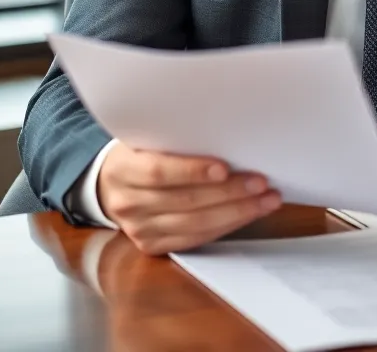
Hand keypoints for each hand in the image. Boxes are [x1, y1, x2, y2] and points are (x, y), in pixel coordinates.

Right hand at [97, 142, 281, 254]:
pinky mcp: (153, 246)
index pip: (158, 172)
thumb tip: (226, 131)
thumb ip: (174, 137)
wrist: (109, 183)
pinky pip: (195, 239)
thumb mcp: (145, 136)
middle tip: (262, 182)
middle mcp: (128, 203)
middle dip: (229, 193)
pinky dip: (226, 226)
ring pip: (195, 224)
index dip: (192, 171)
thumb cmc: (139, 151)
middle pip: (184, 201)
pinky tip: (248, 214)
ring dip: (237, 212)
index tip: (225, 167)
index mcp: (123, 169)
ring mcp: (139, 229)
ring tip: (267, 199)